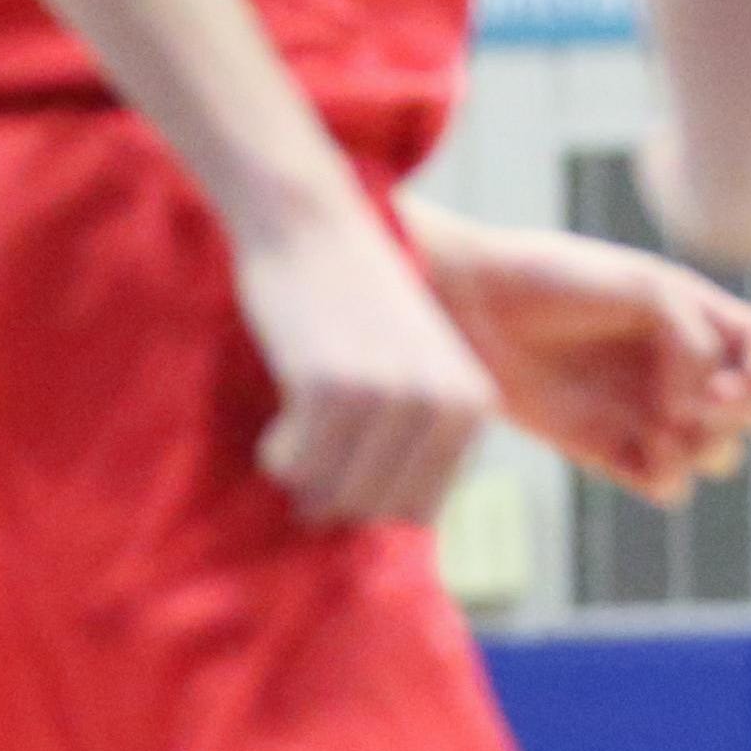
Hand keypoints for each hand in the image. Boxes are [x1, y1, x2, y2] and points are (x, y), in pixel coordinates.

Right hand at [235, 207, 501, 526]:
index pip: (416, 510)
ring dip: (301, 472)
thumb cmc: (356, 300)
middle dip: (332, 491)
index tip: (347, 456)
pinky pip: (293, 464)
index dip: (368, 496)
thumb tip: (387, 526)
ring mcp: (387, 397)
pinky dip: (277, 450)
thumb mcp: (417, 367)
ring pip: (331, 494)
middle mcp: (440, 405)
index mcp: (472, 406)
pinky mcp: (330, 388)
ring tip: (296, 425)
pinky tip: (282, 407)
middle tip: (310, 442)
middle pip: (373, 508)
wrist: (313, 223)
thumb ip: (421, 437)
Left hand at [419, 221, 750, 505]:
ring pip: (718, 457)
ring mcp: (647, 412)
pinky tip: (641, 454)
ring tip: (664, 428)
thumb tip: (698, 411)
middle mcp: (680, 369)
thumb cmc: (557, 282)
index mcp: (698, 318)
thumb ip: (693, 340)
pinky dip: (668, 478)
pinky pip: (668, 487)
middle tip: (699, 402)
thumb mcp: (645, 288)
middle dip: (740, 415)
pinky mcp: (608, 451)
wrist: (476, 308)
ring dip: (707, 449)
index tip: (742, 378)